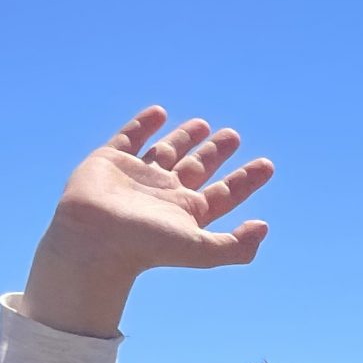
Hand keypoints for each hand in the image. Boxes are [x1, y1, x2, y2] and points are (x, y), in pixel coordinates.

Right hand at [24, 107, 273, 336]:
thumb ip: (237, 246)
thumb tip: (264, 227)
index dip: (246, 180)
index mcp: (188, 213)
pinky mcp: (110, 160)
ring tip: (204, 124)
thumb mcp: (201, 250)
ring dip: (185, 137)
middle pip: (198, 168)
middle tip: (233, 136)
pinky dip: (143, 124)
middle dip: (216, 153)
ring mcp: (138, 176)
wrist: (95, 238)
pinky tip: (159, 113)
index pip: (225, 193)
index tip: (267, 166)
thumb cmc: (147, 246)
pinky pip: (129, 137)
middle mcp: (165, 194)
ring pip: (167, 151)